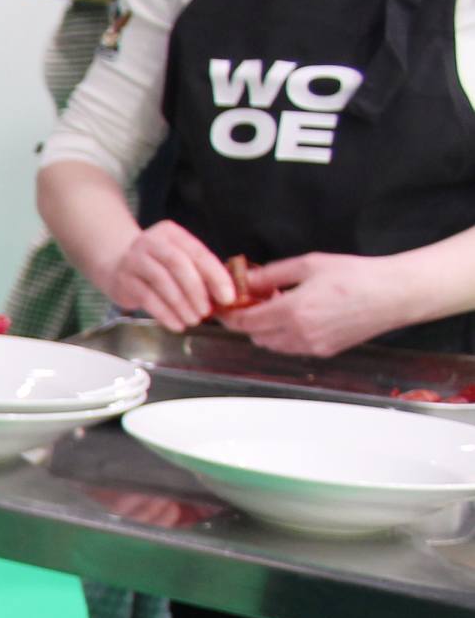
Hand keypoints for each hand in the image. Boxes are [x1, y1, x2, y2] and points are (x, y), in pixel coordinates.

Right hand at [99, 219, 236, 329]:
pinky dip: (164, 314)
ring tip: (193, 320)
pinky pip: (147, 298)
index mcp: (172, 233)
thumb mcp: (177, 256)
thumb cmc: (156, 262)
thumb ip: (198, 270)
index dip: (216, 276)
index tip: (227, 297)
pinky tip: (176, 324)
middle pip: (178, 265)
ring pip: (162, 282)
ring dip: (181, 305)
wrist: (114, 262)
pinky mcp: (124, 280)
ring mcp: (135, 260)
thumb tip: (223, 297)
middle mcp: (152, 243)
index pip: (199, 253)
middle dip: (196, 291)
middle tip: (206, 311)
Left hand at [219, 252, 424, 357]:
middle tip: (252, 301)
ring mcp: (313, 346)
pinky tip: (295, 317)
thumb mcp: (309, 265)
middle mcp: (300, 333)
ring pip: (271, 345)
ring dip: (265, 329)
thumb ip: (272, 274)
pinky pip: (291, 348)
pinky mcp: (325, 352)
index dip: (229, 315)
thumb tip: (245, 280)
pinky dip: (284, 336)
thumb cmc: (357, 275)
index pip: (246, 321)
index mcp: (294, 310)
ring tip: (277, 307)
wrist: (395, 294)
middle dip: (248, 320)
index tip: (221, 307)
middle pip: (255, 335)